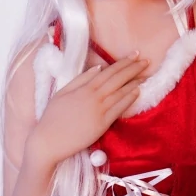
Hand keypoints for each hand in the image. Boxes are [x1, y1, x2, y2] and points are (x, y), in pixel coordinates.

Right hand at [31, 54, 148, 164]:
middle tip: (147, 61)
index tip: (135, 55)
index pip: (108, 71)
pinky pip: (119, 109)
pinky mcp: (102, 125)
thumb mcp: (63, 92)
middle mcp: (93, 97)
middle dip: (133, 68)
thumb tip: (98, 68)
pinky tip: (137, 92)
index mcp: (84, 87)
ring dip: (135, 82)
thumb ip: (81, 79)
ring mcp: (99, 111)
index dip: (123, 62)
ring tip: (146, 75)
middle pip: (118, 79)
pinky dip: (129, 99)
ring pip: (121, 92)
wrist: (49, 140)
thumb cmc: (52, 117)